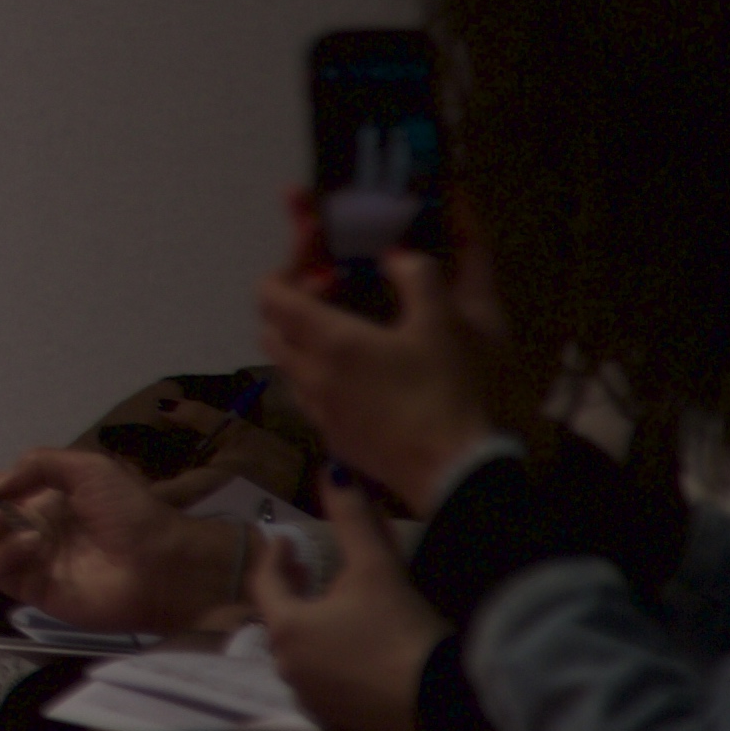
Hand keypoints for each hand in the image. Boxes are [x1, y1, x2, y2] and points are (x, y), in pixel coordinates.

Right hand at [0, 448, 249, 634]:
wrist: (163, 562)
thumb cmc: (130, 511)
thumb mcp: (87, 468)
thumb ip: (37, 465)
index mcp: (39, 501)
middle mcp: (27, 531)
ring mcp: (30, 564)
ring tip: (2, 522)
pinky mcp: (35, 592)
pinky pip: (0, 574)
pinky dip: (4, 556)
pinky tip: (30, 545)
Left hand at [252, 480, 449, 730]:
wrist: (443, 702)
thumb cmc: (400, 628)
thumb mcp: (377, 566)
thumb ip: (351, 516)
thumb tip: (332, 469)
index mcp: (286, 627)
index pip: (263, 584)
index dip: (275, 556)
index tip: (286, 540)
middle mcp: (287, 668)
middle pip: (280, 621)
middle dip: (292, 594)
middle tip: (308, 571)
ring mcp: (310, 701)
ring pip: (301, 655)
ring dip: (311, 631)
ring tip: (334, 611)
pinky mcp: (337, 724)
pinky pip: (323, 685)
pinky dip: (331, 663)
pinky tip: (356, 654)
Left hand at [253, 195, 505, 505]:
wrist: (459, 474)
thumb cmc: (452, 392)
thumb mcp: (449, 321)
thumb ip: (419, 276)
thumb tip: (395, 256)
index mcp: (329, 341)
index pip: (270, 294)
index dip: (286, 268)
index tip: (323, 259)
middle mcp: (310, 376)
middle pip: (271, 328)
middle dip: (292, 301)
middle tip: (337, 288)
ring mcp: (319, 413)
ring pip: (289, 364)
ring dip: (306, 339)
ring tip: (353, 330)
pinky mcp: (336, 441)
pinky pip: (310, 396)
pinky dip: (321, 374)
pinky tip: (366, 374)